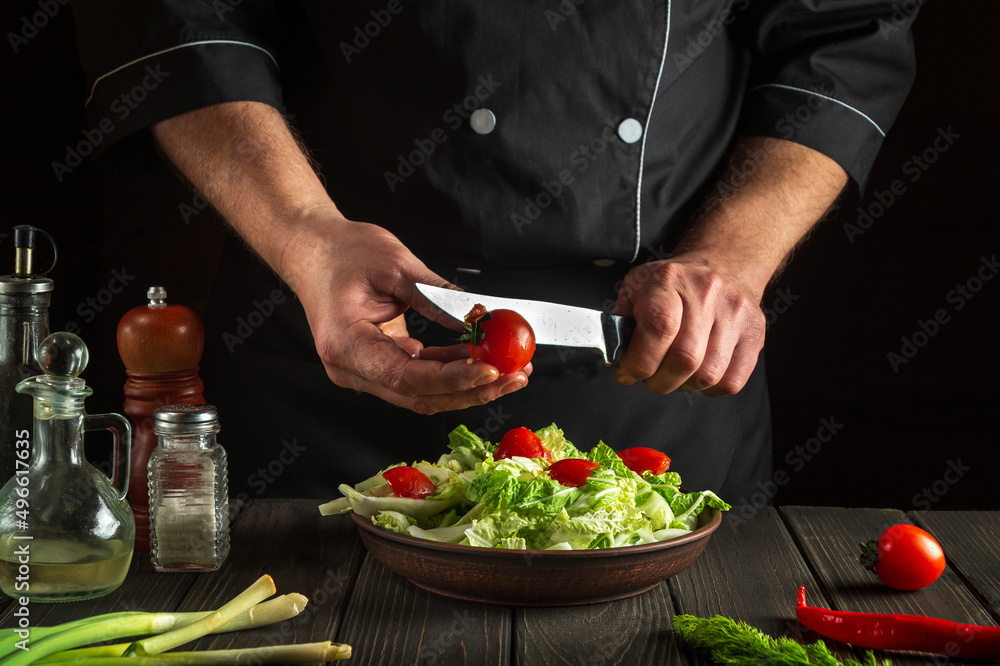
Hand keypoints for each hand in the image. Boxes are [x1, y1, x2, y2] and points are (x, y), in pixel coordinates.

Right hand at [281, 206, 528, 413]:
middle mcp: (352, 368)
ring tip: (512, 370)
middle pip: (419, 396)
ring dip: (468, 384)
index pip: (407, 378)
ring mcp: (364, 370)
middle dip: (471, 390)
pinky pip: (420, 375)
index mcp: (346, 345)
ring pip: (423, 392)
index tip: (491, 369)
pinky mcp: (378, 363)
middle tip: (515, 377)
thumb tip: (478, 321)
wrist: (312, 249)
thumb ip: (436, 298)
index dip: (452, 379)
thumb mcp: (395, 266)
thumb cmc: (343, 251)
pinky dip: (452, 369)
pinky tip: (484, 358)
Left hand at [612, 253, 765, 395]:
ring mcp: (735, 314)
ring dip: (683, 386)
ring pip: (709, 375)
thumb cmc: (673, 282)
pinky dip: (709, 389)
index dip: (639, 361)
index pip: (659, 328)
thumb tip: (613, 354)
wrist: (723, 263)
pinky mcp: (755, 333)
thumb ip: (619, 320)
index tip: (627, 372)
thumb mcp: (637, 286)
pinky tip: (697, 376)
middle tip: (649, 377)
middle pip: (685, 358)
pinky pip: (732, 381)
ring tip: (673, 375)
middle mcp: (707, 293)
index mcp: (670, 280)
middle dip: (658, 380)